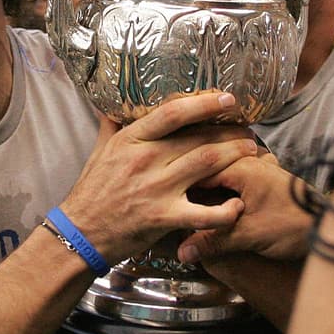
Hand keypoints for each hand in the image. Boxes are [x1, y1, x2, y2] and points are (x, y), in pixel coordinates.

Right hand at [60, 92, 258, 261]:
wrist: (80, 234)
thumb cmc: (92, 192)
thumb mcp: (98, 151)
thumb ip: (111, 126)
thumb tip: (112, 103)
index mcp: (132, 140)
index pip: (173, 112)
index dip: (204, 103)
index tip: (227, 99)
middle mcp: (146, 159)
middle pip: (199, 137)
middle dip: (230, 133)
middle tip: (249, 130)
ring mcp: (156, 188)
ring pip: (207, 164)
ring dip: (235, 156)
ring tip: (253, 152)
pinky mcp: (163, 218)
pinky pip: (202, 214)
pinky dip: (225, 211)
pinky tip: (239, 205)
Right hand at [177, 153, 312, 265]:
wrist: (330, 229)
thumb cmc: (296, 225)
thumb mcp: (250, 236)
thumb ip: (213, 241)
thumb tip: (183, 252)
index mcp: (242, 167)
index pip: (198, 169)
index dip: (179, 187)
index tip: (165, 199)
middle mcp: (250, 162)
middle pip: (209, 171)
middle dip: (192, 188)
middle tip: (173, 204)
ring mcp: (260, 170)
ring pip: (222, 176)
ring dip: (209, 191)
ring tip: (189, 207)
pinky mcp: (266, 182)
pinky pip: (236, 181)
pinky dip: (224, 192)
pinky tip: (215, 208)